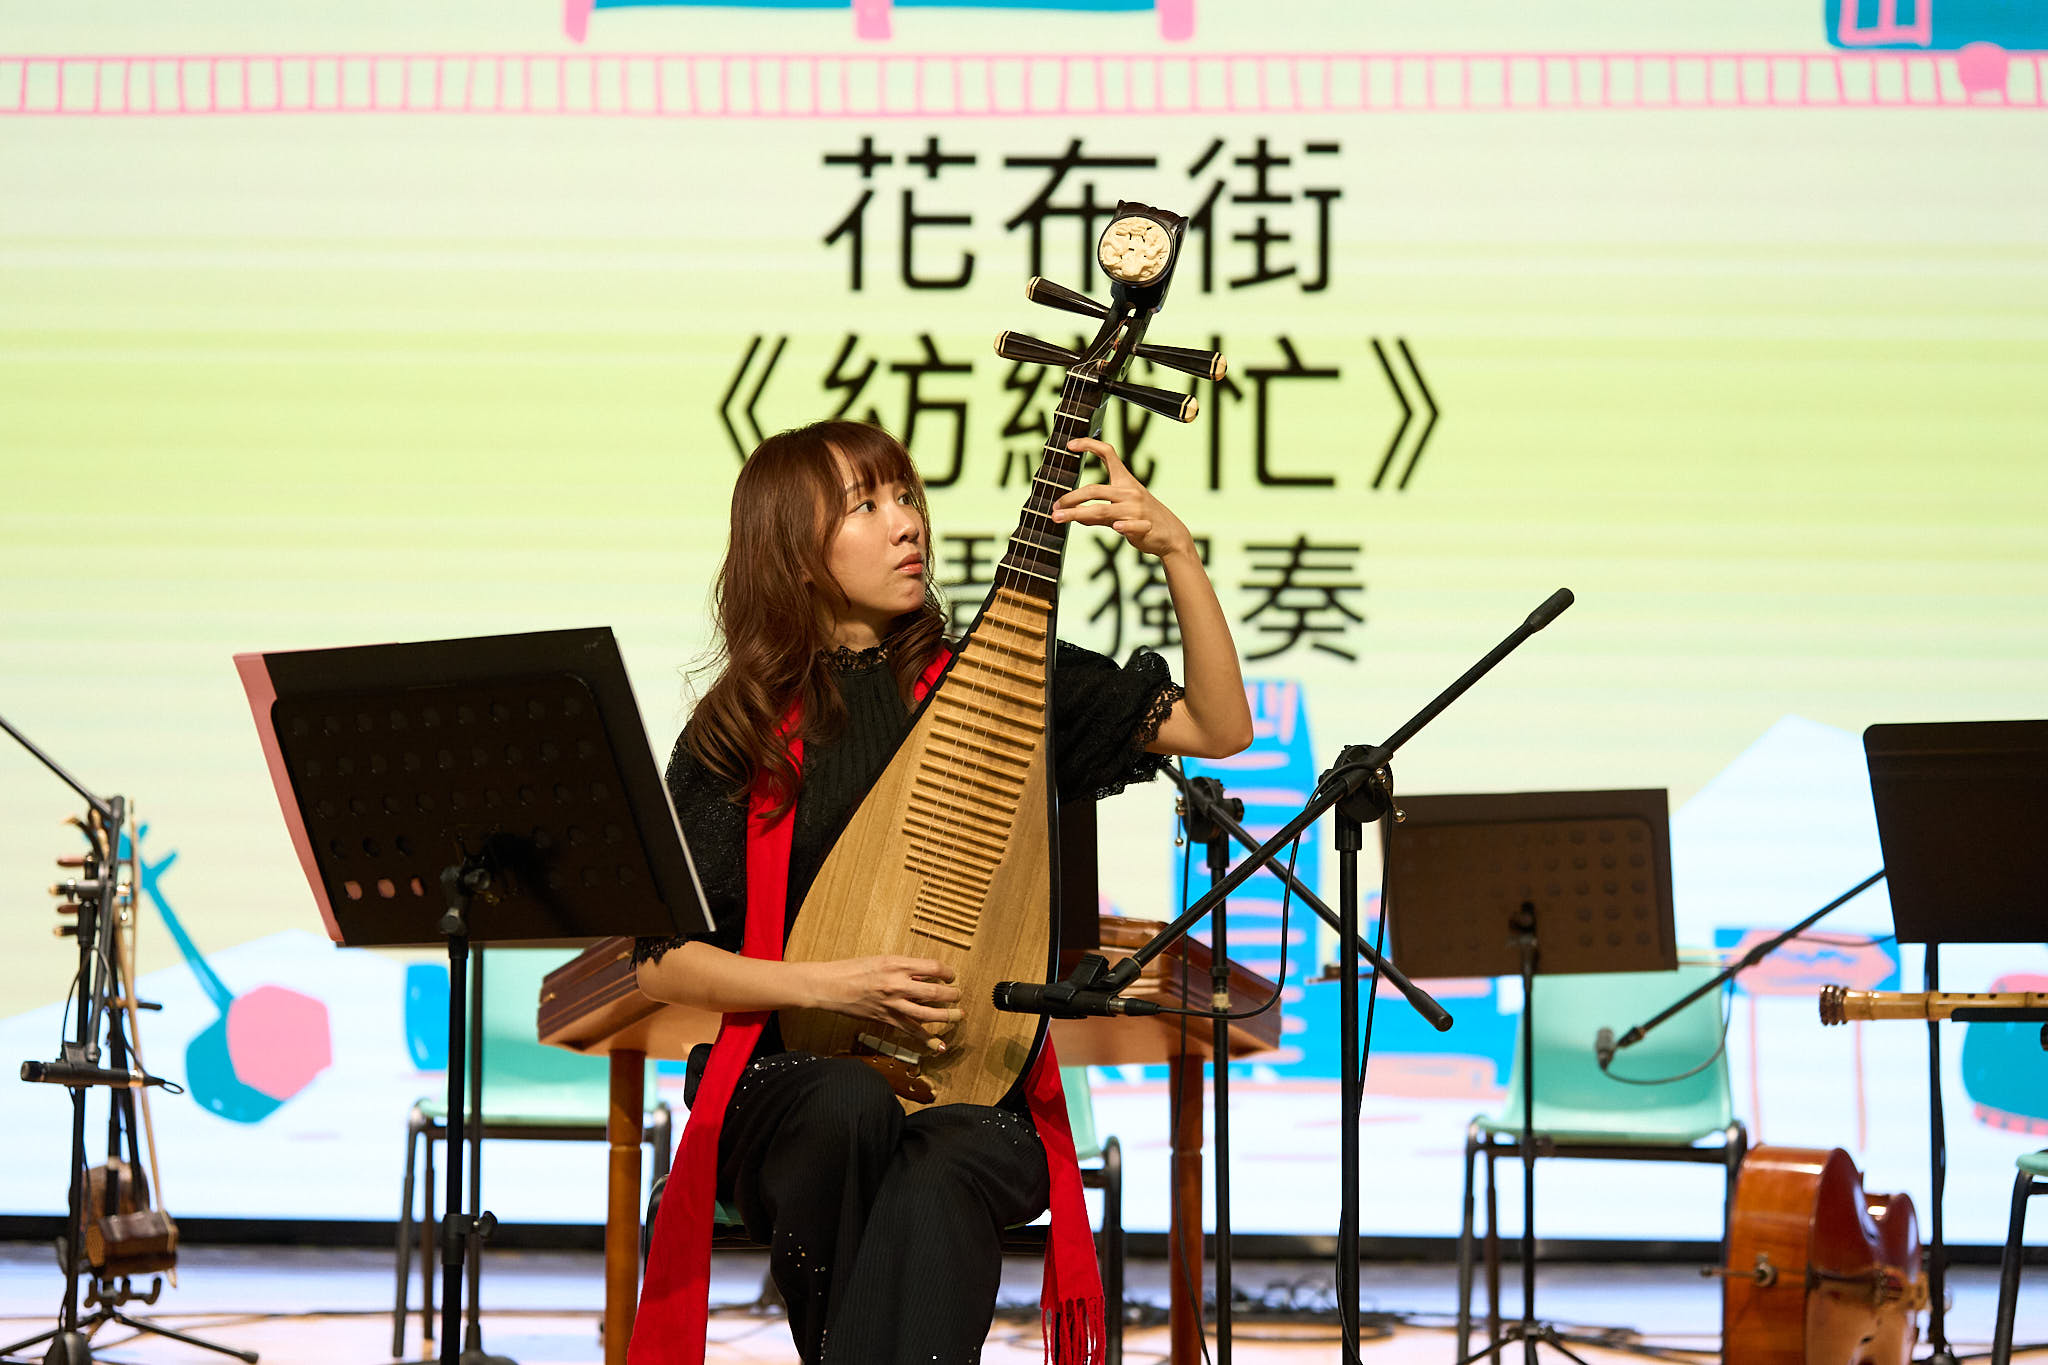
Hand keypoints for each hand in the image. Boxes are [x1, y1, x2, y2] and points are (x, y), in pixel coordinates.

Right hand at [804, 956, 962, 1051]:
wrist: (830, 986)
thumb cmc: (853, 969)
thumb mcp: (881, 960)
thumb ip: (904, 968)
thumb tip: (925, 974)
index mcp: (896, 964)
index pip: (933, 968)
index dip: (947, 972)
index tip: (951, 975)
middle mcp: (896, 984)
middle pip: (935, 992)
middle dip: (952, 995)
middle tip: (958, 996)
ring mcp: (892, 1004)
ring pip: (927, 1014)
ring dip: (946, 1016)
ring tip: (958, 1016)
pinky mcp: (886, 1019)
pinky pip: (911, 1031)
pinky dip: (927, 1040)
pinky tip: (940, 1046)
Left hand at [1051, 437, 1193, 560]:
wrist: (1171, 535)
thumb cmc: (1143, 517)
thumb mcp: (1122, 508)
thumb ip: (1099, 509)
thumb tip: (1075, 515)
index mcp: (1125, 481)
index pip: (1109, 454)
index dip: (1089, 445)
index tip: (1070, 444)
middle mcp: (1130, 492)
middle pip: (1095, 489)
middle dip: (1071, 498)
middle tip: (1054, 506)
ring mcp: (1137, 510)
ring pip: (1103, 510)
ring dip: (1077, 514)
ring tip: (1058, 518)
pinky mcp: (1144, 527)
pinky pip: (1130, 526)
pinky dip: (1123, 526)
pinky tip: (1115, 527)